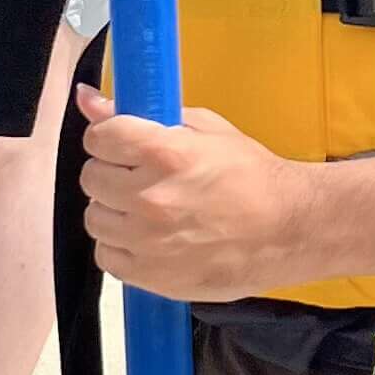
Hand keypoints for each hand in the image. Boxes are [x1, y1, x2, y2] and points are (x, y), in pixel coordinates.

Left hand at [75, 90, 324, 299]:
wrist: (288, 230)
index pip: (100, 136)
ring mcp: (147, 242)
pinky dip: (121, 246)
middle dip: (112, 172)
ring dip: (114, 210)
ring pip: (95, 218)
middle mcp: (150, 197)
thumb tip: (85, 98)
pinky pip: (106, 256)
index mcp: (165, 153)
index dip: (109, 137)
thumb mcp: (205, 129)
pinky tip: (148, 238)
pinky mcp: (150, 276)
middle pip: (92, 177)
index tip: (123, 143)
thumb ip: (143, 114)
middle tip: (140, 177)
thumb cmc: (251, 174)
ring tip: (146, 209)